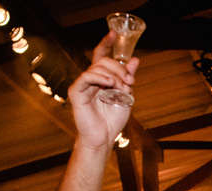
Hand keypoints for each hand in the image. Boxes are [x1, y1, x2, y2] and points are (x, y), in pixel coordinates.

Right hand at [67, 31, 136, 148]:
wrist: (105, 137)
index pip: (101, 55)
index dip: (106, 42)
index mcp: (102, 78)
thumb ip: (128, 78)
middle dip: (119, 68)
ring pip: (96, 68)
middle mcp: (91, 79)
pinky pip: (87, 77)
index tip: (114, 32)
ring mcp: (82, 84)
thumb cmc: (113, 119)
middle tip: (130, 82)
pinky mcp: (76, 92)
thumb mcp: (126, 96)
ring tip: (122, 87)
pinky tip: (110, 84)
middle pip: (102, 60)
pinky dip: (100, 77)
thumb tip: (135, 60)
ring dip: (114, 75)